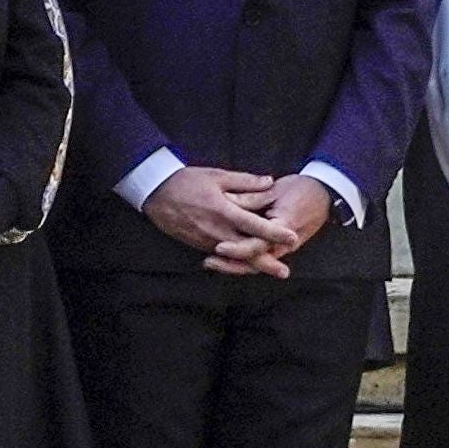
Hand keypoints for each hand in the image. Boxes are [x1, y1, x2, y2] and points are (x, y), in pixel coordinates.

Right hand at [143, 166, 300, 267]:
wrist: (156, 194)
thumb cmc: (186, 181)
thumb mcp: (216, 175)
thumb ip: (245, 181)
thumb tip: (269, 181)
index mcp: (224, 211)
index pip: (255, 225)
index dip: (275, 233)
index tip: (293, 237)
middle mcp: (217, 231)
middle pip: (246, 251)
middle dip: (266, 263)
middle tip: (285, 272)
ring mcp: (207, 241)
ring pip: (234, 258)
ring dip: (253, 265)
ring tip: (271, 270)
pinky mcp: (199, 245)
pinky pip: (222, 256)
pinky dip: (236, 261)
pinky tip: (247, 264)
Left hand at [208, 175, 334, 280]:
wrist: (324, 194)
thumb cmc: (301, 189)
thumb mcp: (275, 190)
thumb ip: (252, 198)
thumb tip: (228, 201)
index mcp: (283, 228)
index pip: (257, 245)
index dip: (237, 248)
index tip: (219, 247)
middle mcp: (284, 244)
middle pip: (255, 262)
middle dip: (231, 265)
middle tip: (207, 262)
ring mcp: (283, 248)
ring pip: (256, 264)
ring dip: (234, 265)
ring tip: (210, 262)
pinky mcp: (280, 247)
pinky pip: (260, 258)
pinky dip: (242, 260)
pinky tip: (225, 257)